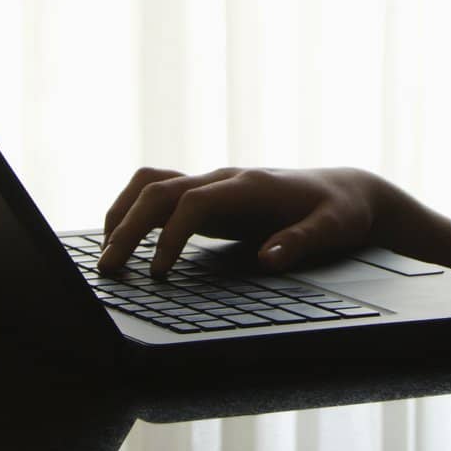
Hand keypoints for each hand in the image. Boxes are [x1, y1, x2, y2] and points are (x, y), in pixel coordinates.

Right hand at [96, 165, 384, 278]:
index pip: (194, 201)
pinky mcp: (209, 195)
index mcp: (250, 186)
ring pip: (153, 183)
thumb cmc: (339, 211)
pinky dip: (134, 209)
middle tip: (110, 269)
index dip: (170, 234)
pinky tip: (125, 240)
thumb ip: (302, 241)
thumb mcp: (334, 228)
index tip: (158, 272)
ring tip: (106, 254)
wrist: (344, 189)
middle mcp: (225, 178)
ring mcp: (214, 183)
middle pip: (161, 189)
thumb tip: (267, 260)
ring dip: (124, 212)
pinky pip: (160, 191)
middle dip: (129, 226)